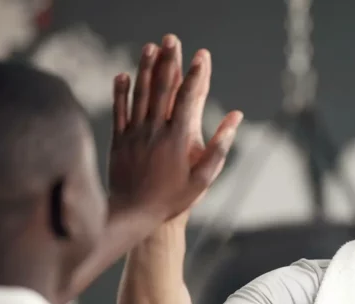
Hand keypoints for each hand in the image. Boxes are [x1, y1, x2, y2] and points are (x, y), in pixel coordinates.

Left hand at [107, 34, 242, 223]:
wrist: (133, 214)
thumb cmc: (172, 200)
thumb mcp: (203, 179)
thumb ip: (219, 147)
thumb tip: (235, 119)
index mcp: (177, 139)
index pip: (188, 98)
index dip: (195, 75)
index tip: (201, 56)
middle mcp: (154, 131)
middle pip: (162, 88)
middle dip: (169, 61)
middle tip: (172, 39)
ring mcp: (134, 134)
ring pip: (140, 94)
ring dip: (146, 69)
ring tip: (151, 47)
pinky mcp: (119, 141)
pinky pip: (119, 111)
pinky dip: (121, 92)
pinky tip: (124, 76)